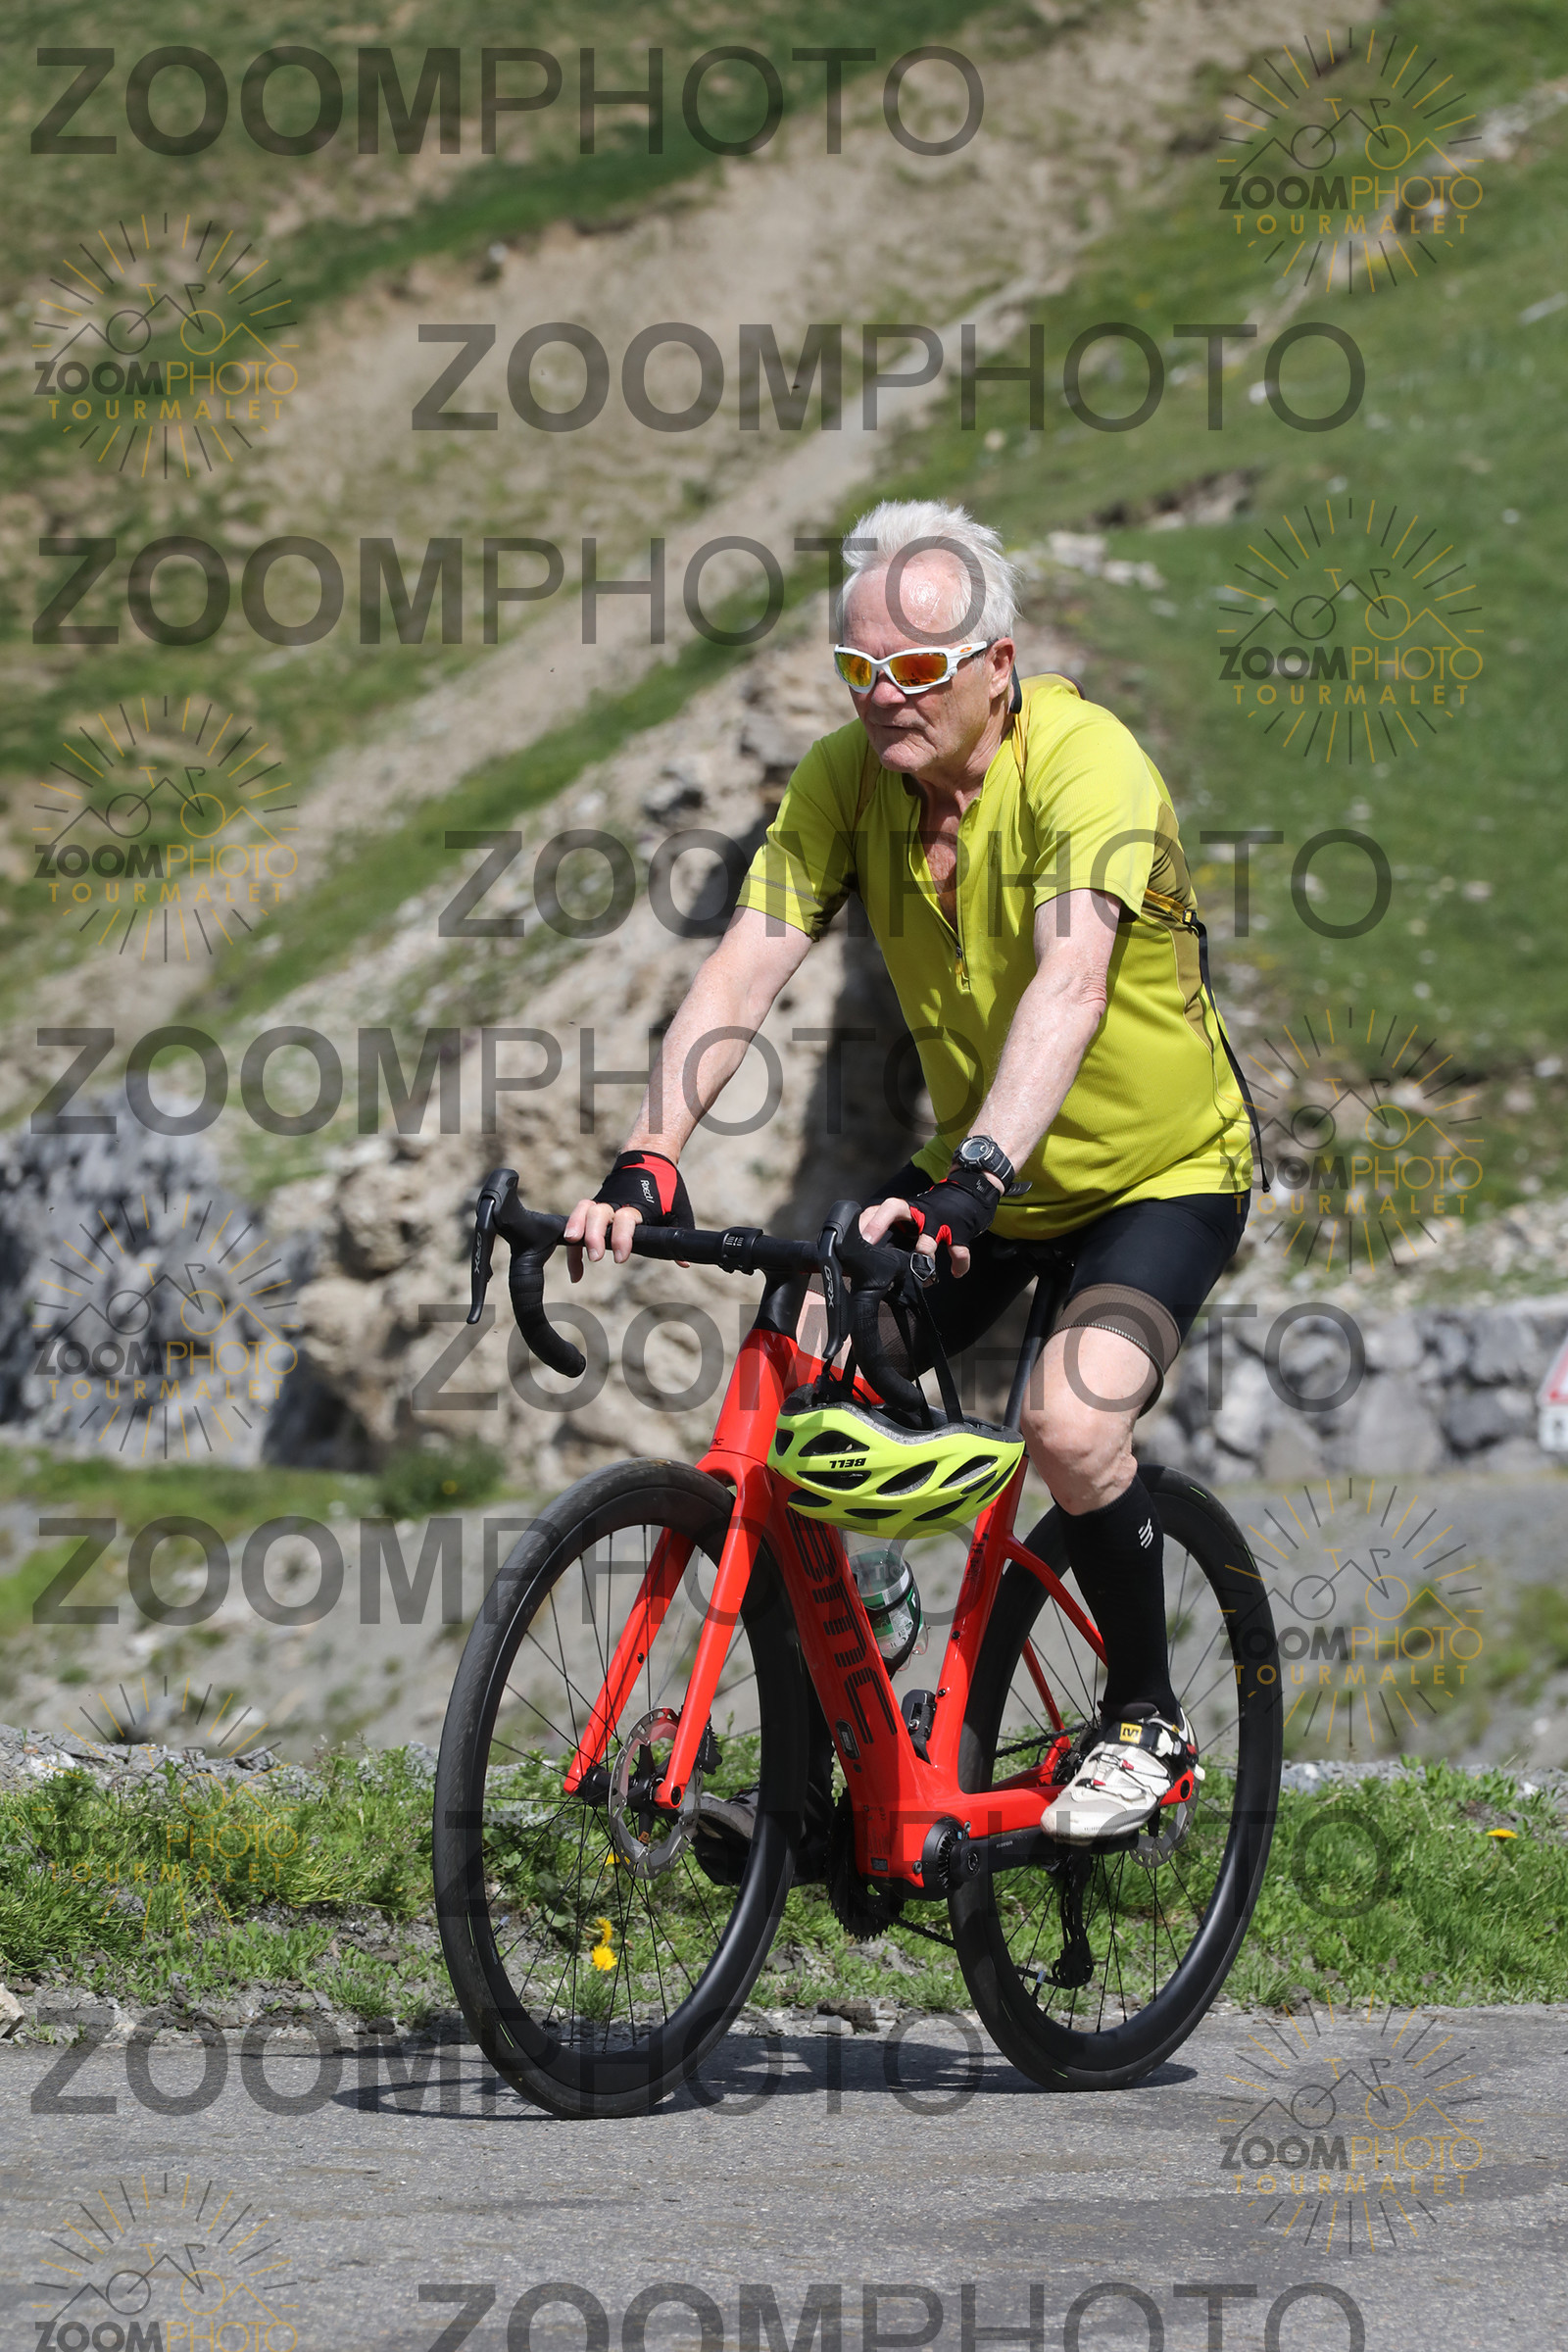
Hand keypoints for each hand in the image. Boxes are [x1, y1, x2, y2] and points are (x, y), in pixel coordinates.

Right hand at [565, 1148, 693, 1279]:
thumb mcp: (679, 1208)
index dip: (621, 1238)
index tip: (620, 1258)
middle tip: (596, 1257)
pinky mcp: (595, 1206)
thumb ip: (679, 1233)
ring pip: (583, 1211)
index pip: (625, 1220)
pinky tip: (577, 1273)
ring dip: (575, 1229)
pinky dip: (573, 1247)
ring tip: (571, 1246)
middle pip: (598, 1214)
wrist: (650, 1158)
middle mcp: (616, 1202)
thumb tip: (684, 1263)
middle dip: (593, 1236)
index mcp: (637, 1205)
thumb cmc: (667, 1187)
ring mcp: (604, 1202)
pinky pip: (578, 1222)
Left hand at [858, 1193, 976, 1279]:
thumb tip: (863, 1260)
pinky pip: (959, 1250)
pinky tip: (955, 1273)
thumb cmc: (932, 1213)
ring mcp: (938, 1221)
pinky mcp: (958, 1232)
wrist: (968, 1195)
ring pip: (928, 1238)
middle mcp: (917, 1211)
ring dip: (923, 1257)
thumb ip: (891, 1234)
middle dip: (879, 1224)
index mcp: (903, 1208)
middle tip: (867, 1244)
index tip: (849, 1238)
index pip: (877, 1208)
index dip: (864, 1221)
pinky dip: (959, 1264)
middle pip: (894, 1208)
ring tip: (919, 1275)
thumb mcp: (910, 1218)